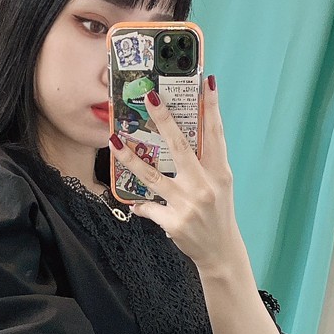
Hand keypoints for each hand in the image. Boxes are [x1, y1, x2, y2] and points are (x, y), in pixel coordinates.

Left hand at [110, 77, 242, 272]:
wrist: (220, 251)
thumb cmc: (218, 213)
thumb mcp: (219, 184)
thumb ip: (205, 162)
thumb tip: (183, 136)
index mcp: (219, 172)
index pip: (215, 133)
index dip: (212, 107)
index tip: (206, 82)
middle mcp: (205, 185)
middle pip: (180, 146)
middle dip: (164, 119)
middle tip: (150, 96)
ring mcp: (188, 204)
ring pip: (152, 176)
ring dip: (130, 157)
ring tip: (114, 140)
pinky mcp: (174, 222)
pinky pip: (149, 207)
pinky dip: (140, 205)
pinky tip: (134, 202)